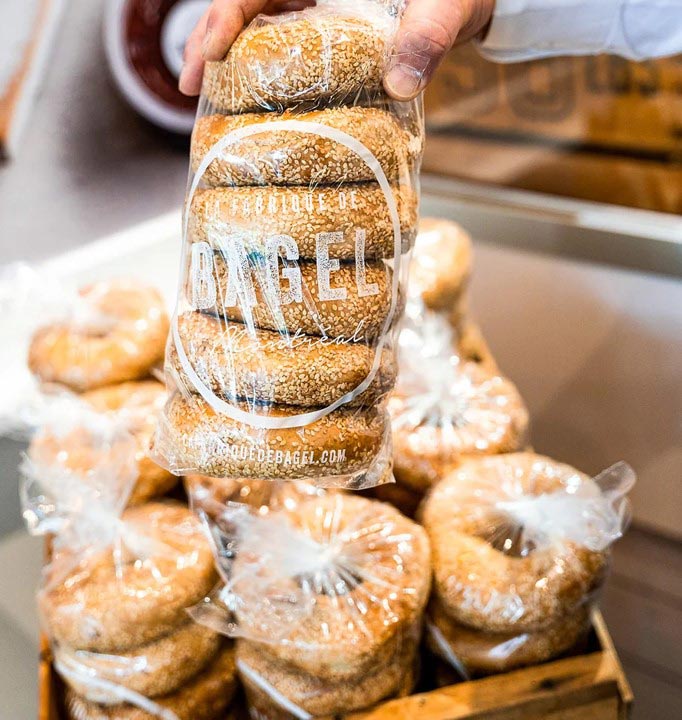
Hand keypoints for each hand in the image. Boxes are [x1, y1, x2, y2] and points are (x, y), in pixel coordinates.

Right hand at [179, 0, 495, 100]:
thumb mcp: (449, 3)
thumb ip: (429, 35)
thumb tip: (401, 85)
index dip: (226, 11)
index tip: (208, 50)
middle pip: (247, 0)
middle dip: (212, 36)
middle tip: (190, 82)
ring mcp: (319, 2)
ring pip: (259, 21)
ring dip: (230, 54)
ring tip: (205, 94)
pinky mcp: (328, 26)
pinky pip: (285, 42)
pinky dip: (264, 68)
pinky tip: (252, 97)